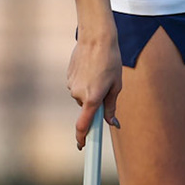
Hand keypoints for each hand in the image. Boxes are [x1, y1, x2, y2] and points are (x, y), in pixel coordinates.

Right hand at [66, 29, 123, 148]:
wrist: (96, 38)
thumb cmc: (110, 61)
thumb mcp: (116, 85)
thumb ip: (111, 106)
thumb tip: (112, 123)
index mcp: (92, 98)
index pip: (83, 125)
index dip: (82, 138)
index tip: (82, 146)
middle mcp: (79, 94)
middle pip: (87, 108)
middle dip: (95, 102)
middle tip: (106, 85)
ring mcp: (71, 86)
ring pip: (82, 96)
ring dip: (90, 90)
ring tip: (99, 72)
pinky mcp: (68, 77)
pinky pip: (77, 86)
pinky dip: (84, 81)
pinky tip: (91, 68)